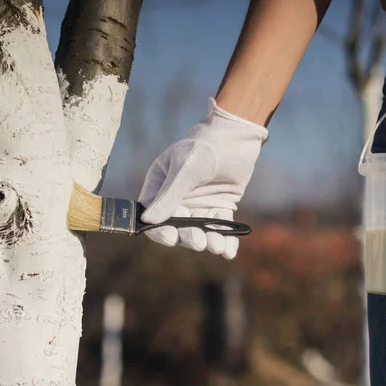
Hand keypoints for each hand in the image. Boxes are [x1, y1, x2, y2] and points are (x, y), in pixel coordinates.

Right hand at [138, 98, 268, 258]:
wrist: (236, 134)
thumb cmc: (205, 146)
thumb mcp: (185, 169)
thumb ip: (169, 196)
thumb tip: (148, 221)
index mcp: (160, 186)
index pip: (153, 216)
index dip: (159, 230)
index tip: (171, 237)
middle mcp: (177, 199)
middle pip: (178, 228)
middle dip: (188, 237)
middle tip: (199, 241)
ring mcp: (199, 205)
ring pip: (201, 231)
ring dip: (208, 241)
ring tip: (218, 246)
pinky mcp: (220, 207)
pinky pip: (220, 228)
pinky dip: (225, 240)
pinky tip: (229, 251)